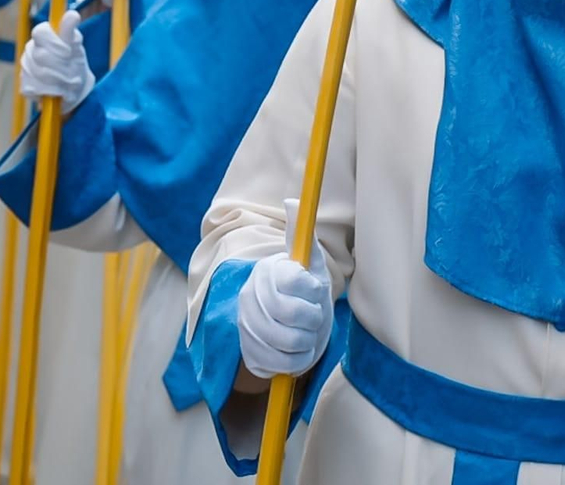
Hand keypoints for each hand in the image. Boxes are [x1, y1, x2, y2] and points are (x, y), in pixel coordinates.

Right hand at [19, 10, 93, 115]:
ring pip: (37, 74)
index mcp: (43, 35)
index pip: (39, 33)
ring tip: (67, 82)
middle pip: (40, 56)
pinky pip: (33, 88)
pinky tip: (55, 90)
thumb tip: (73, 14)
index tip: (68, 52)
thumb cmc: (75, 62)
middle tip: (72, 71)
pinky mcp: (24, 85)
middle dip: (60, 66)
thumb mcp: (76, 46)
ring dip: (57, 81)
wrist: (76, 88)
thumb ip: (70, 31)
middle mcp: (31, 48)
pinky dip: (48, 92)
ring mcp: (26, 66)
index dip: (54, 44)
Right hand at [236, 199, 332, 379]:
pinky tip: (300, 347)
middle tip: (315, 313)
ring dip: (310, 338)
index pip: (295, 282)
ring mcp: (248, 328)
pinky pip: (286, 363)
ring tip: (308, 330)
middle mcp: (251, 298)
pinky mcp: (252, 356)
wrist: (290, 325)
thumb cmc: (304, 289)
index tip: (316, 289)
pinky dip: (301, 359)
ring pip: (292, 341)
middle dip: (314, 317)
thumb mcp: (309, 261)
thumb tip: (292, 201)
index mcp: (266, 272)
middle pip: (294, 315)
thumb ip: (303, 235)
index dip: (314, 289)